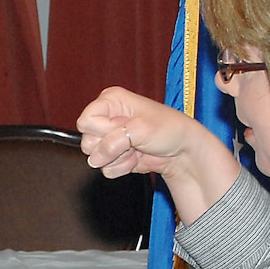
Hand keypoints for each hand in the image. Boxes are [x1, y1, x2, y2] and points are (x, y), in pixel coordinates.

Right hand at [75, 86, 199, 178]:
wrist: (183, 151)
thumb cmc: (168, 129)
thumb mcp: (140, 129)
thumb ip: (113, 142)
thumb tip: (94, 158)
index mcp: (110, 100)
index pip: (86, 121)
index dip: (103, 130)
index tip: (124, 127)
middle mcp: (106, 117)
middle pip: (88, 140)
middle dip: (111, 146)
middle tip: (132, 140)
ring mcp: (109, 138)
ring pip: (95, 157)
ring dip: (118, 158)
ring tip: (137, 149)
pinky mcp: (113, 156)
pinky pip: (105, 168)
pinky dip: (122, 166)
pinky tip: (137, 157)